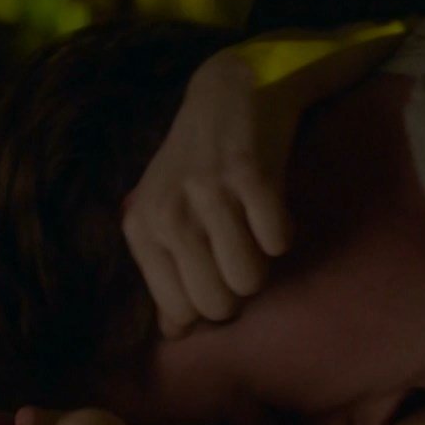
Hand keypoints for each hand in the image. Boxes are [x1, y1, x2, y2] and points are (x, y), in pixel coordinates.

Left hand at [123, 29, 400, 337]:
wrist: (230, 89)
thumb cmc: (198, 162)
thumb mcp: (166, 214)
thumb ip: (166, 274)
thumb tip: (175, 335)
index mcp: (142, 228)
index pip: (183, 312)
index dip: (211, 301)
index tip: (217, 269)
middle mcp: (167, 213)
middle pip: (218, 303)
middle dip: (239, 287)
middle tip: (241, 249)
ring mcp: (206, 192)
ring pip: (250, 279)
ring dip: (264, 260)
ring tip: (253, 226)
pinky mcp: (248, 174)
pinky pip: (277, 242)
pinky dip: (283, 232)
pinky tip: (270, 204)